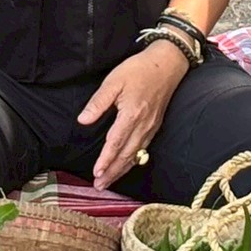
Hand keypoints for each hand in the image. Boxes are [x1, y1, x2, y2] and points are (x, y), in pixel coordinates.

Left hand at [77, 40, 189, 187]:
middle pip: (126, 155)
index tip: (96, 173)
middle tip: (99, 186)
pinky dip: (134, 161)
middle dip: (113, 172)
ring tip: (109, 181)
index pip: (116, 143)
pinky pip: (144, 149)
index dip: (106, 160)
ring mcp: (151, 127)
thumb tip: (83, 120)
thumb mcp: (113, 80)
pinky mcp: (155, 126)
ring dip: (122, 170)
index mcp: (131, 114)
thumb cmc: (139, 69)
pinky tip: (127, 165)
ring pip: (136, 155)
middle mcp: (143, 125)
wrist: (167, 64)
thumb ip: (98, 102)